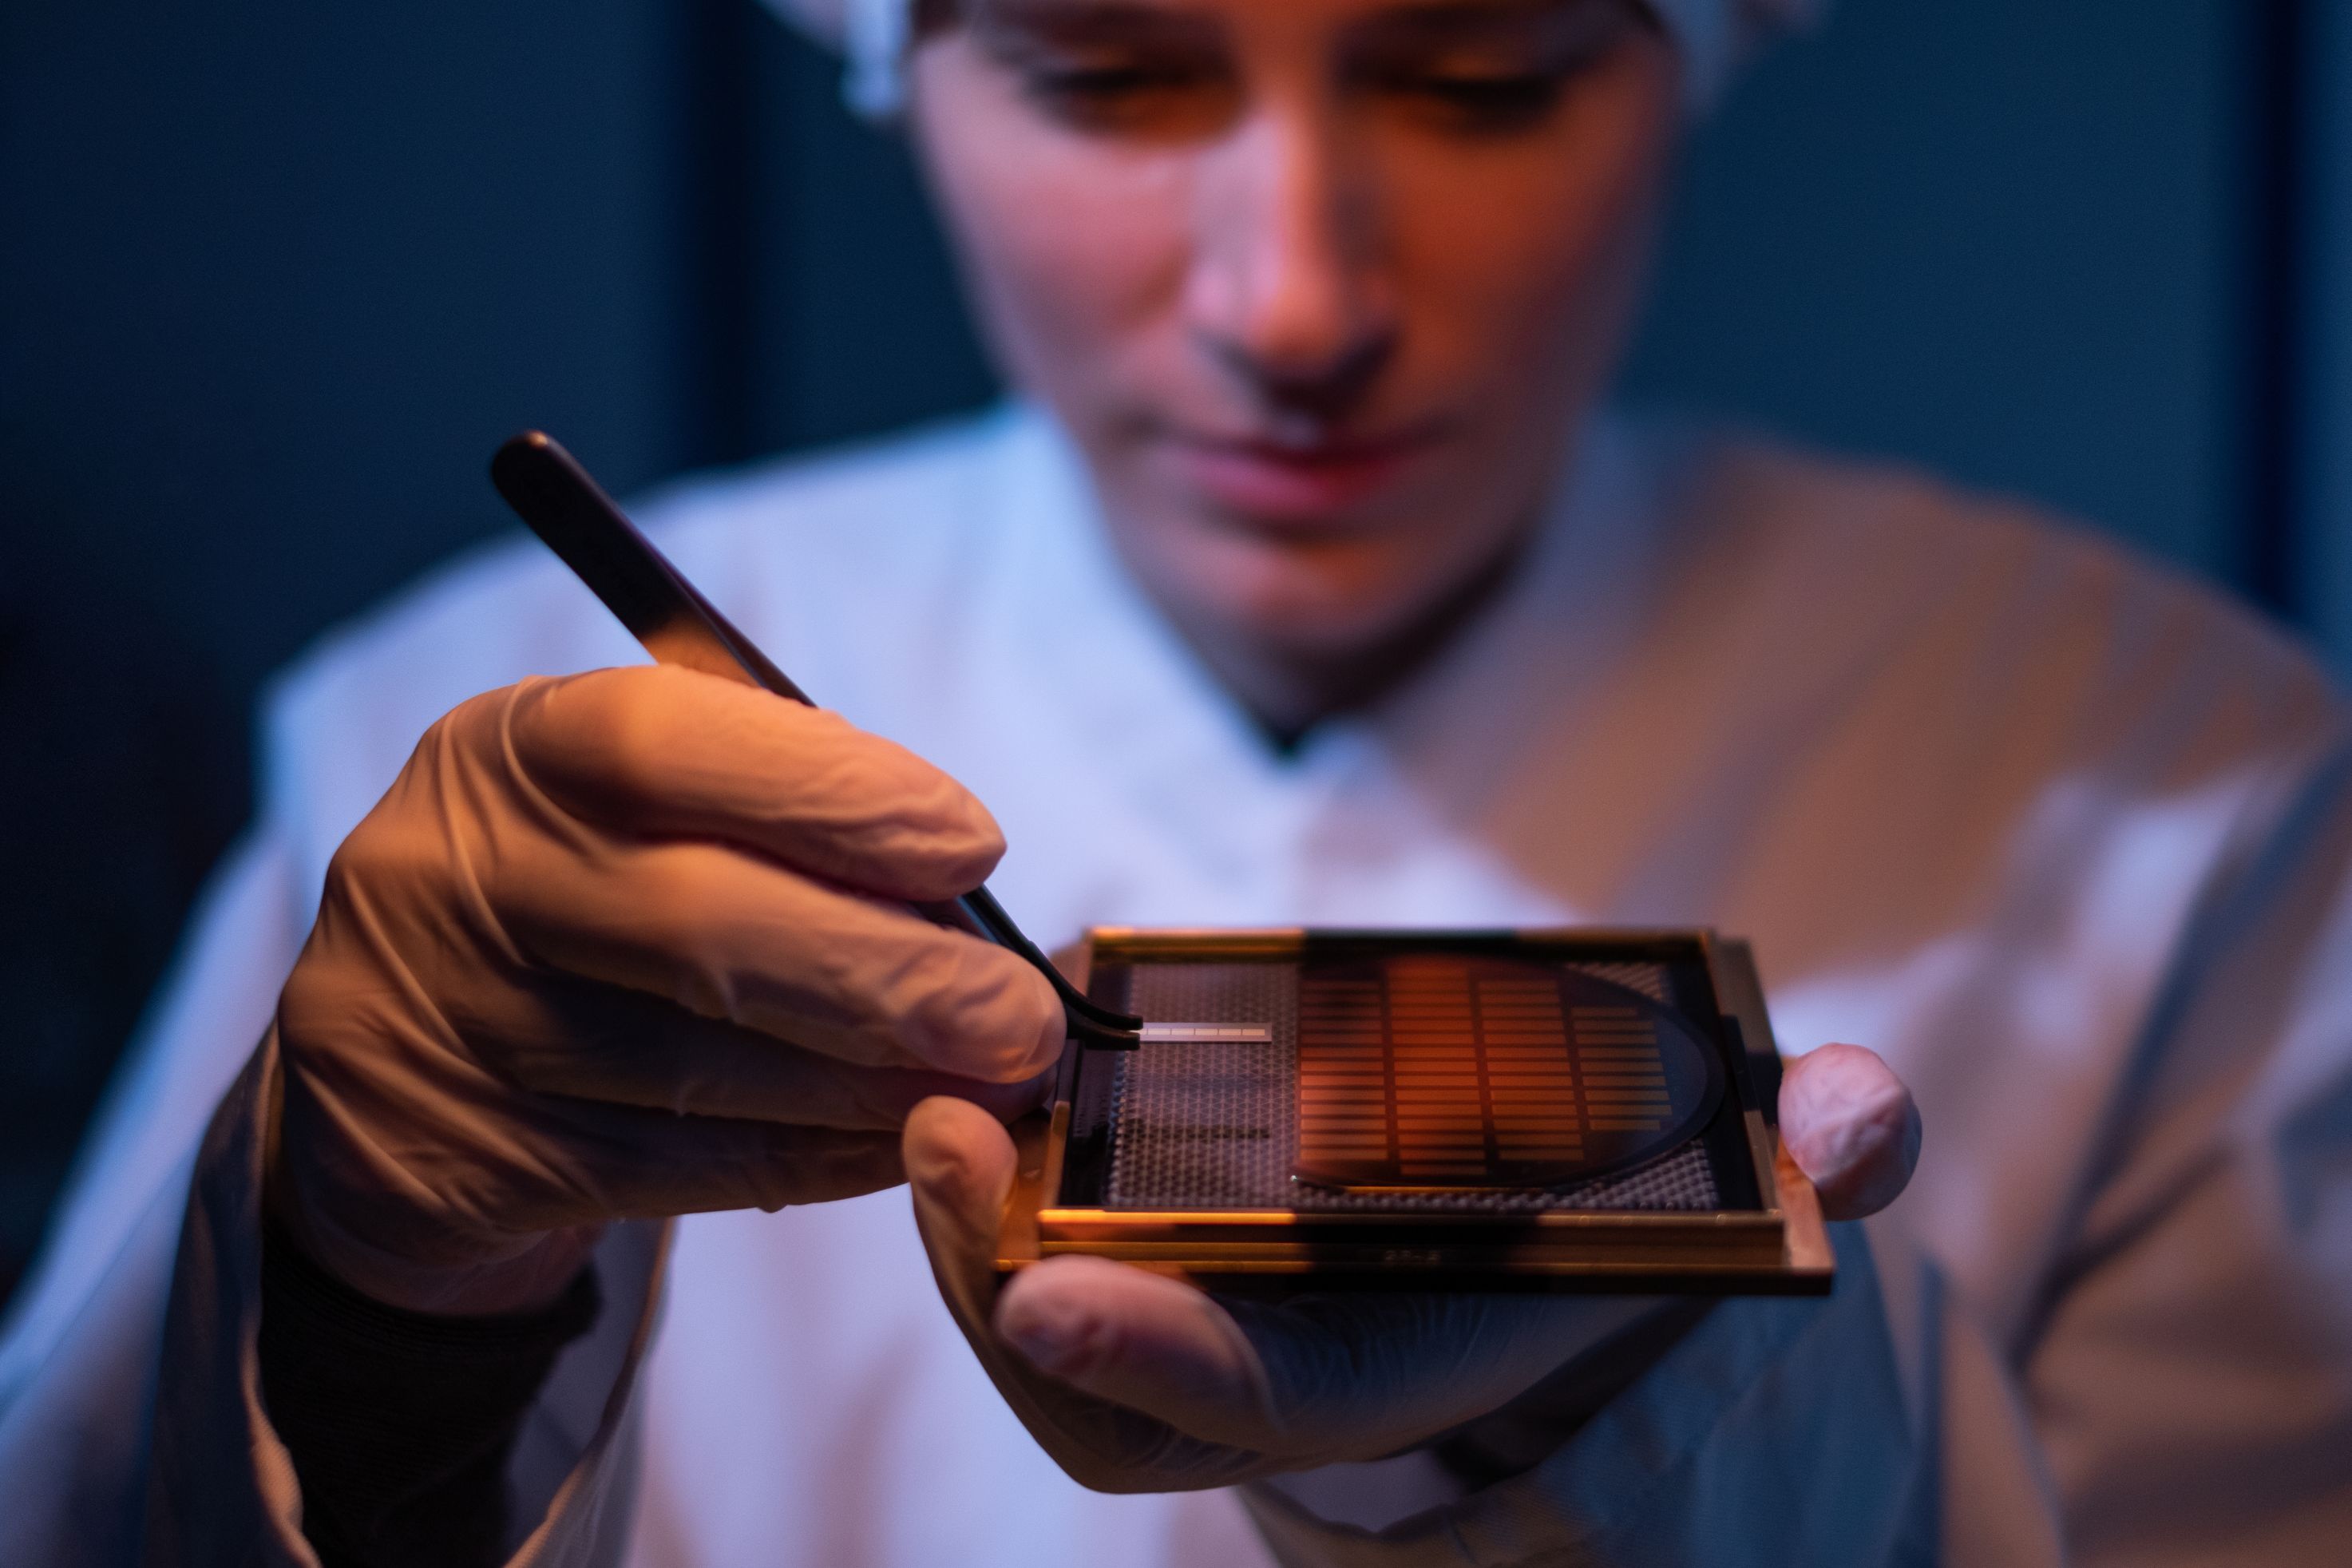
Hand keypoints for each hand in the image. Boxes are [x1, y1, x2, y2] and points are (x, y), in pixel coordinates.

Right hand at [267, 665, 1062, 1314]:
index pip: (671, 745)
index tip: (971, 847)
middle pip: (700, 927)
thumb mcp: (639, 801)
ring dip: (878, 1083)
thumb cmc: (587, 887)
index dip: (839, 797)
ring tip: (992, 1082)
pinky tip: (905, 1139)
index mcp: (514, 748)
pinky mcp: (472, 1160)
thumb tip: (960, 879)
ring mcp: (452, 1027)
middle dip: (895, 976)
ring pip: (705, 1070)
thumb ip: (776, 806)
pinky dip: (821, 1156)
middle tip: (1021, 1017)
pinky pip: (687, 1168)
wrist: (397, 1056)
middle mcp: (458, 876)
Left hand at [906, 1041, 1919, 1491]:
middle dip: (1007, 1281)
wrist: (1563, 1250)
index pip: (1271, 1395)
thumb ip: (1813, 1162)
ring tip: (929, 1112)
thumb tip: (1869, 1121)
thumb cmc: (1635, 1216)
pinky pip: (1041, 1270)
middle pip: (1112, 1384)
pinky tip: (964, 1096)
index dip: (1161, 1356)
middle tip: (946, 1138)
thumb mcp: (1737, 1188)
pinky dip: (986, 1206)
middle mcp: (1295, 1364)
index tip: (1044, 1279)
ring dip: (968, 1241)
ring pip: (1048, 1336)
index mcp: (1413, 1358)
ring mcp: (1214, 1327)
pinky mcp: (1166, 1260)